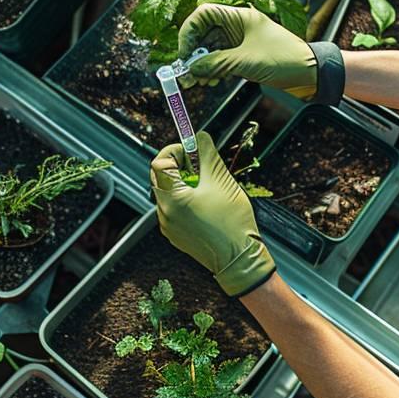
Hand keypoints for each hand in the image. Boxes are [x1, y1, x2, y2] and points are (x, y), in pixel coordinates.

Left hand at [150, 131, 275, 296]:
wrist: (239, 260)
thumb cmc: (233, 222)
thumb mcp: (222, 180)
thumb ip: (206, 154)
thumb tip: (199, 138)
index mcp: (172, 198)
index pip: (159, 163)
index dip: (175, 151)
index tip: (192, 150)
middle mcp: (164, 213)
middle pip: (159, 177)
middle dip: (178, 166)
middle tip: (200, 166)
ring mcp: (168, 225)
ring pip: (168, 192)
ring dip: (183, 183)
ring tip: (208, 187)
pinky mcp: (175, 234)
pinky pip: (173, 208)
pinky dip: (185, 199)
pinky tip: (206, 204)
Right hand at [178, 4, 317, 97]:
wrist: (311, 73)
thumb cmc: (285, 59)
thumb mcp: (246, 61)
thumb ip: (216, 63)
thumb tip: (191, 67)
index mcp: (240, 17)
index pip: (204, 14)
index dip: (189, 31)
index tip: (185, 52)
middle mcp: (238, 26)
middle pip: (205, 34)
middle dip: (193, 53)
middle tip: (186, 73)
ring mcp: (241, 41)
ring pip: (211, 49)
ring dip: (202, 65)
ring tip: (198, 81)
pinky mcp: (244, 56)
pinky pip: (221, 60)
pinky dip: (213, 69)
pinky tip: (211, 80)